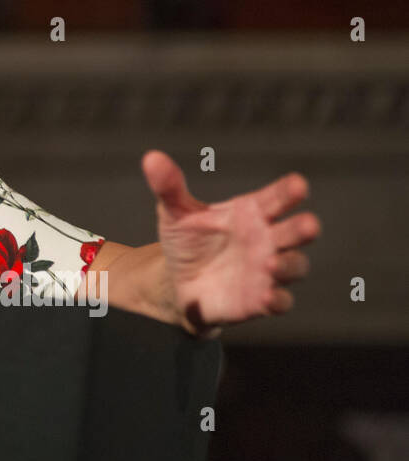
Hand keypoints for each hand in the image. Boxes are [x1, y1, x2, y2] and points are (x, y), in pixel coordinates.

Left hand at [140, 150, 320, 334]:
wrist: (176, 281)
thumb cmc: (186, 240)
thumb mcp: (174, 212)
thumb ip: (169, 187)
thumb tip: (151, 158)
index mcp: (251, 212)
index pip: (277, 198)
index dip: (289, 191)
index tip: (298, 185)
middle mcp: (267, 239)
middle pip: (296, 231)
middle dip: (303, 227)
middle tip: (308, 224)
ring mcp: (267, 270)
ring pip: (295, 266)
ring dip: (289, 264)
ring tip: (271, 262)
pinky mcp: (259, 300)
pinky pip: (279, 301)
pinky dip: (277, 299)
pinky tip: (268, 296)